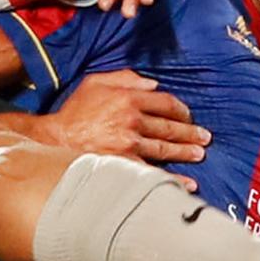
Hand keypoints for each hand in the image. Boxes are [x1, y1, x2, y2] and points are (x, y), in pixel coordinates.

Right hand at [50, 69, 207, 167]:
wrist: (54, 140)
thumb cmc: (74, 111)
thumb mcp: (95, 82)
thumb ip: (124, 76)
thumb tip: (152, 84)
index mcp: (128, 98)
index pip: (165, 102)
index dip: (180, 109)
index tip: (188, 116)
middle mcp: (132, 120)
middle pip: (169, 127)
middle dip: (190, 132)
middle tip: (204, 138)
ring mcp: (129, 144)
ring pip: (165, 149)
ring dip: (186, 152)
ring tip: (199, 154)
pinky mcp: (124, 164)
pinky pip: (154, 172)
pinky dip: (174, 179)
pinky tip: (189, 184)